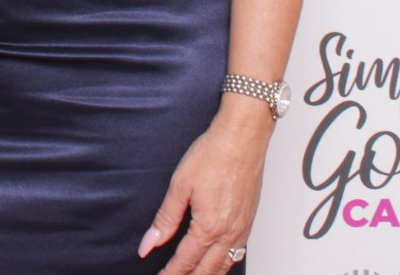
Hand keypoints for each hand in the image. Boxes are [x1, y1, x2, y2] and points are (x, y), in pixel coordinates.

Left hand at [137, 115, 266, 273]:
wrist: (242, 138)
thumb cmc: (213, 155)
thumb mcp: (180, 186)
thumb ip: (165, 219)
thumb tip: (149, 243)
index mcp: (209, 226)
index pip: (186, 261)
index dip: (171, 273)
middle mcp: (230, 233)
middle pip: (207, 270)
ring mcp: (243, 229)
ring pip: (225, 266)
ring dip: (208, 274)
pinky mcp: (250, 221)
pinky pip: (238, 253)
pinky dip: (225, 264)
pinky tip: (218, 261)